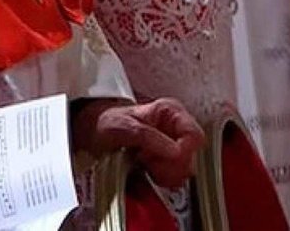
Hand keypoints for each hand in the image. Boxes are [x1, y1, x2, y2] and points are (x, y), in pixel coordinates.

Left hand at [73, 98, 205, 188]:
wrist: (94, 133)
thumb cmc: (109, 123)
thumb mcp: (126, 128)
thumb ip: (151, 138)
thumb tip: (177, 152)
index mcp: (172, 112)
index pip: (195, 136)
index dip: (183, 152)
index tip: (165, 159)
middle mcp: (177, 128)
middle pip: (192, 156)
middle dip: (169, 164)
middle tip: (147, 160)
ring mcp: (173, 145)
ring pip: (184, 169)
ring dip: (163, 172)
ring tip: (144, 163)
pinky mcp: (167, 161)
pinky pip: (174, 177)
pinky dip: (160, 178)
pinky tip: (146, 171)